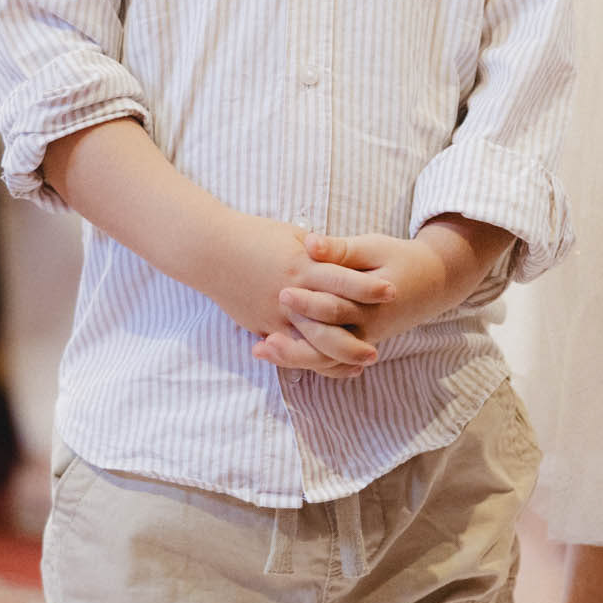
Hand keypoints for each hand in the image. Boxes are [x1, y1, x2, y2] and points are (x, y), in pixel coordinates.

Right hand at [210, 216, 392, 378]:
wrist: (210, 249)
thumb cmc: (254, 237)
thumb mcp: (291, 236)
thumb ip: (319, 252)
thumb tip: (342, 259)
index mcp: (302, 264)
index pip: (341, 278)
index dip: (367, 287)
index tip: (392, 292)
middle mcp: (291, 293)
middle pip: (328, 320)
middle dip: (353, 338)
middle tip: (376, 352)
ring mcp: (274, 313)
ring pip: (309, 343)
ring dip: (335, 357)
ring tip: (357, 365)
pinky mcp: (260, 324)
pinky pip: (287, 348)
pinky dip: (307, 359)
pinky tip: (325, 365)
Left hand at [257, 230, 462, 371]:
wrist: (433, 283)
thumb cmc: (398, 259)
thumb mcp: (374, 247)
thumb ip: (341, 249)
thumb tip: (310, 243)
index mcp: (371, 302)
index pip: (335, 308)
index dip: (308, 303)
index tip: (282, 293)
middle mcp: (368, 327)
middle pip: (327, 342)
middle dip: (294, 339)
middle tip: (263, 336)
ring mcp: (363, 339)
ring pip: (327, 358)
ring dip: (294, 356)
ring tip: (262, 349)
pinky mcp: (358, 342)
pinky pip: (330, 359)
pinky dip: (306, 360)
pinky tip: (278, 354)